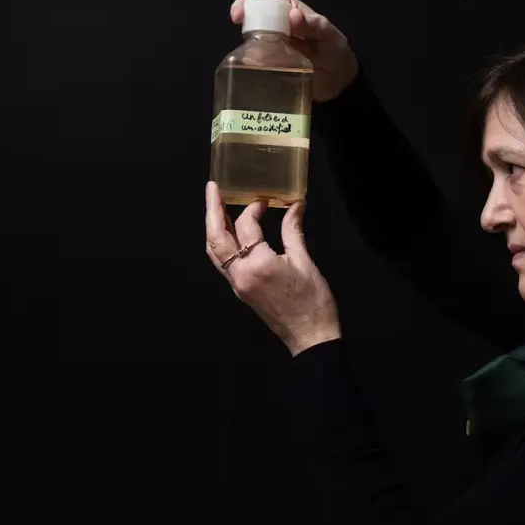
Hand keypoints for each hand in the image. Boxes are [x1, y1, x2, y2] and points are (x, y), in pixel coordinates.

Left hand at [204, 182, 340, 354]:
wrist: (310, 337)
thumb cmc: (312, 300)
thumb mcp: (304, 262)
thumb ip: (293, 231)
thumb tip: (295, 204)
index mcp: (257, 264)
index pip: (246, 226)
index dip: (254, 208)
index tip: (266, 199)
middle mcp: (240, 274)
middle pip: (215, 237)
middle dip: (212, 210)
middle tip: (213, 188)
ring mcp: (237, 284)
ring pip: (214, 251)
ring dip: (213, 227)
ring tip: (216, 206)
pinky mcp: (240, 291)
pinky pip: (222, 262)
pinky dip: (222, 243)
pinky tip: (229, 232)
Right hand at [230, 0, 358, 101]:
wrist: (340, 82)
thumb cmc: (336, 52)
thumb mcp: (330, 37)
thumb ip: (314, 26)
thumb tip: (293, 15)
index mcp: (289, 11)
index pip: (264, 0)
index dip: (248, 3)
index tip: (238, 15)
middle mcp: (278, 26)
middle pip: (253, 21)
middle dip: (246, 28)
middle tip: (245, 41)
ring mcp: (273, 46)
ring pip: (252, 42)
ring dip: (249, 48)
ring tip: (255, 58)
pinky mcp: (272, 65)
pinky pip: (258, 63)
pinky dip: (254, 65)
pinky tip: (257, 70)